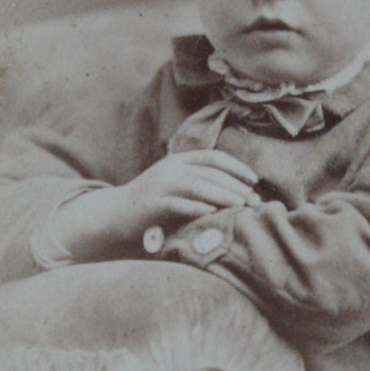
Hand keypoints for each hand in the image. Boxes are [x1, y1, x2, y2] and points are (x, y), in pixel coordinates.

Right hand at [50, 151, 260, 259]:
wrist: (115, 213)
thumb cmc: (152, 201)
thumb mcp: (175, 183)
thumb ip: (198, 180)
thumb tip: (237, 188)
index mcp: (178, 160)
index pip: (213, 157)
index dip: (236, 167)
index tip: (254, 181)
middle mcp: (170, 169)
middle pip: (209, 173)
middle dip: (235, 186)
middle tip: (253, 201)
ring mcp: (159, 186)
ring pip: (196, 186)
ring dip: (221, 195)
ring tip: (239, 206)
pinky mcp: (150, 204)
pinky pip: (176, 204)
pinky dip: (195, 207)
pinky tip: (211, 212)